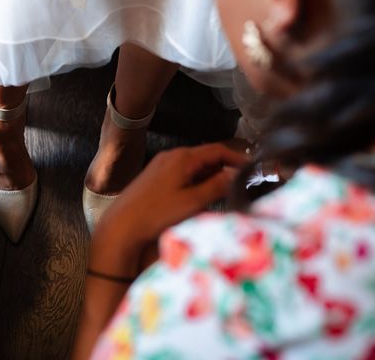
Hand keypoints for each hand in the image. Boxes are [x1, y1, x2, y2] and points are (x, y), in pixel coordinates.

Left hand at [90, 143, 241, 274]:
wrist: (121, 225)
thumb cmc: (156, 213)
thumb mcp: (193, 202)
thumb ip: (217, 186)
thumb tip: (236, 174)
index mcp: (183, 157)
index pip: (218, 150)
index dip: (238, 158)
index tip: (253, 169)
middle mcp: (171, 156)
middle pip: (207, 157)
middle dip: (225, 169)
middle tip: (242, 184)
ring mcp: (161, 165)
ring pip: (195, 166)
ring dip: (211, 177)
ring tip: (224, 194)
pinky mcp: (154, 177)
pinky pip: (182, 174)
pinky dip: (196, 182)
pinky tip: (200, 199)